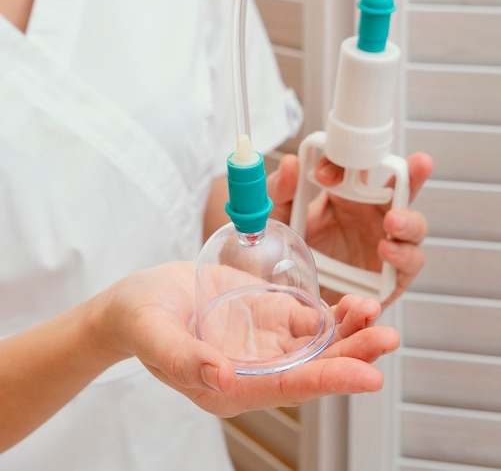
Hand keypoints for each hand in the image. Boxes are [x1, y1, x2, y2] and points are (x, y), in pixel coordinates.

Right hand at [96, 263, 398, 417]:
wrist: (143, 296)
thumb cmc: (140, 318)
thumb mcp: (153, 334)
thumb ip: (182, 356)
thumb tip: (221, 376)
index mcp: (229, 386)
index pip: (286, 387)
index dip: (327, 381)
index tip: (366, 375)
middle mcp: (255, 368)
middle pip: (312, 367)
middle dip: (352, 355)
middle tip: (387, 338)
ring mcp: (264, 342)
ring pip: (317, 343)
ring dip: (349, 331)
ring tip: (374, 312)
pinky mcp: (267, 316)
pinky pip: (307, 319)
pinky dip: (332, 313)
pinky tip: (353, 303)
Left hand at [267, 152, 432, 306]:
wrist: (293, 303)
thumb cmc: (289, 255)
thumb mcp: (279, 219)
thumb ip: (281, 191)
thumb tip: (291, 162)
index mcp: (346, 196)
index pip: (359, 168)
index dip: (349, 165)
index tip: (326, 174)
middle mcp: (371, 216)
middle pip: (402, 189)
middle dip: (413, 174)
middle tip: (419, 163)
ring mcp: (385, 244)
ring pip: (414, 226)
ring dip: (409, 220)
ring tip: (392, 222)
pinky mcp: (392, 277)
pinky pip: (409, 263)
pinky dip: (403, 256)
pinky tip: (385, 251)